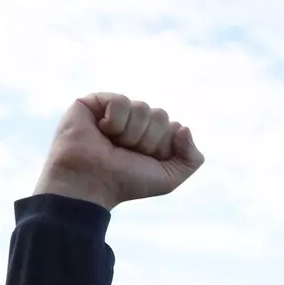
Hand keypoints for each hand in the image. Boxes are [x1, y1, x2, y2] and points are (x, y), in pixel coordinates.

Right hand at [34, 94, 203, 210]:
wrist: (91, 183)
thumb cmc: (126, 182)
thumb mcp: (169, 178)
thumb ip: (192, 158)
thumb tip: (184, 127)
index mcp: (153, 136)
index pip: (175, 127)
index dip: (164, 147)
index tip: (145, 161)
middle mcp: (136, 122)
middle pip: (161, 116)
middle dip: (148, 140)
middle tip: (127, 153)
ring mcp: (116, 111)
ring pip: (143, 108)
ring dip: (130, 134)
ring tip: (112, 144)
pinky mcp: (95, 102)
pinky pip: (121, 102)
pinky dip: (114, 122)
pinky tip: (100, 131)